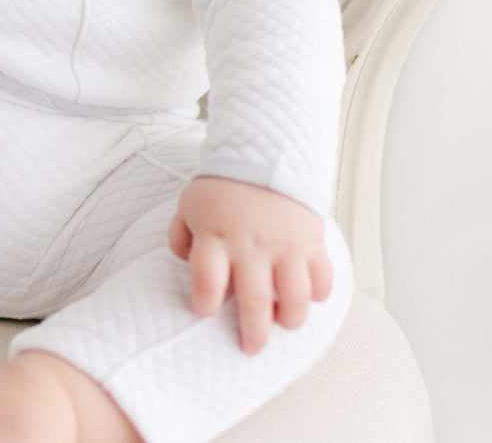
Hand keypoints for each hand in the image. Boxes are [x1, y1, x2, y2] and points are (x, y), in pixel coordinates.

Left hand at [167, 175, 332, 354]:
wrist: (263, 154)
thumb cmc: (222, 187)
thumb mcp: (189, 205)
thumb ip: (180, 236)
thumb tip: (183, 263)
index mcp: (216, 234)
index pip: (207, 280)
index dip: (204, 303)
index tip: (204, 310)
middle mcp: (251, 243)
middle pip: (254, 302)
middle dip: (252, 334)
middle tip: (250, 348)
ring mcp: (285, 244)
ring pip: (295, 299)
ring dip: (289, 320)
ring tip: (282, 323)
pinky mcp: (312, 241)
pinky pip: (322, 279)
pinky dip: (318, 294)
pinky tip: (306, 295)